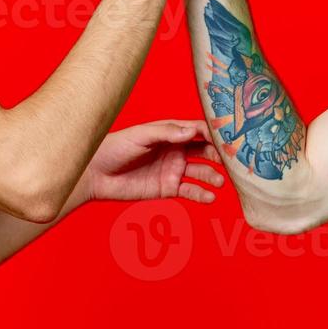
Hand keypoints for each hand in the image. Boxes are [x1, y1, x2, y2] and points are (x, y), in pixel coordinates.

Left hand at [77, 120, 225, 204]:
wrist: (95, 174)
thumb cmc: (115, 147)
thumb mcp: (140, 135)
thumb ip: (167, 133)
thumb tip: (192, 132)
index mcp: (171, 133)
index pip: (199, 130)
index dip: (214, 133)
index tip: (229, 136)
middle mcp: (176, 150)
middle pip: (205, 151)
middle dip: (220, 155)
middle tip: (232, 161)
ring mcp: (173, 169)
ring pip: (201, 172)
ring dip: (213, 176)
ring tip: (220, 182)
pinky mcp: (168, 188)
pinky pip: (190, 191)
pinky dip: (201, 194)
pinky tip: (210, 197)